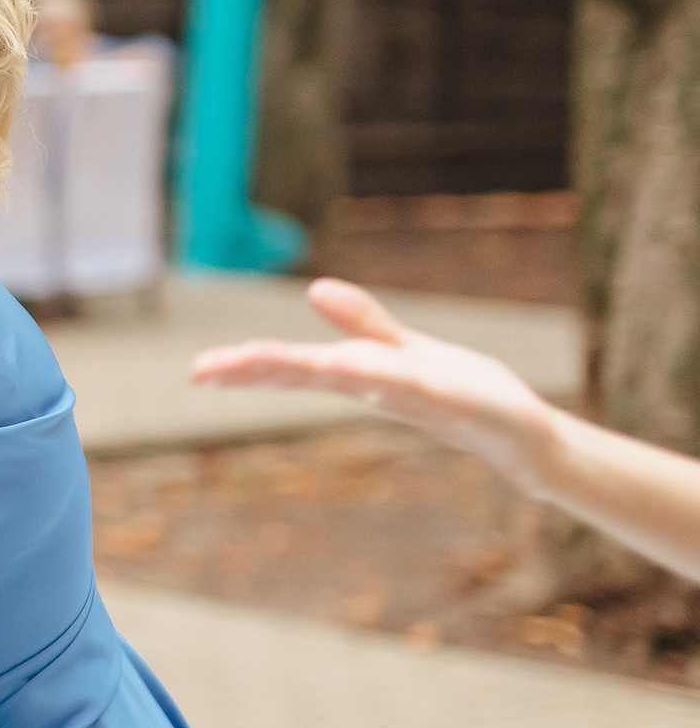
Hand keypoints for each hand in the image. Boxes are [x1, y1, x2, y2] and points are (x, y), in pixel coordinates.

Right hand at [190, 278, 561, 480]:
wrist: (527, 437)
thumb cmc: (469, 395)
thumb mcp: (407, 350)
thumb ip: (362, 323)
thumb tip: (314, 289)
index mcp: (363, 376)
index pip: (295, 368)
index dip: (247, 366)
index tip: (199, 369)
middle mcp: (379, 388)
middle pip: (308, 374)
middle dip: (256, 370)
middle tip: (202, 372)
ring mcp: (412, 393)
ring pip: (347, 378)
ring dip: (302, 369)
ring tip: (254, 360)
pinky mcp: (451, 398)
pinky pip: (405, 382)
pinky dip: (374, 374)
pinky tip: (347, 364)